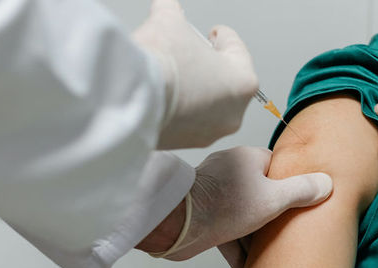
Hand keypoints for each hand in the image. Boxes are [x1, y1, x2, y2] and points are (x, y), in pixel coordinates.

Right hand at [134, 0, 258, 148]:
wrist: (134, 100)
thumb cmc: (163, 65)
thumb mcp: (169, 22)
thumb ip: (172, 12)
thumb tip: (166, 8)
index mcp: (243, 82)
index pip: (236, 50)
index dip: (222, 36)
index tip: (215, 33)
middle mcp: (233, 113)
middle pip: (225, 81)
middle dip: (209, 65)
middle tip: (194, 53)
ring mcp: (210, 133)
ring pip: (207, 104)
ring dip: (195, 88)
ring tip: (177, 74)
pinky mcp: (185, 144)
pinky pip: (187, 120)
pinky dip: (179, 108)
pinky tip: (165, 94)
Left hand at [145, 146, 332, 262]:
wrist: (179, 223)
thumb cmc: (223, 204)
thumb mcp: (274, 198)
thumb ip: (301, 190)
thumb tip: (325, 183)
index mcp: (248, 158)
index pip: (276, 166)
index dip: (289, 184)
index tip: (300, 200)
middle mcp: (231, 172)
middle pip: (262, 193)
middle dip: (273, 215)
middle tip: (288, 230)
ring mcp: (216, 192)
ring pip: (245, 214)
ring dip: (255, 235)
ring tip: (269, 251)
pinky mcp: (205, 214)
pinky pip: (228, 229)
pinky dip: (238, 245)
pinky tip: (248, 263)